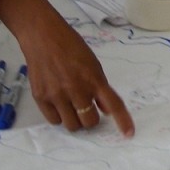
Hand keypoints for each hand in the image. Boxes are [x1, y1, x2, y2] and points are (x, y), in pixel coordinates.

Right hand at [19, 11, 134, 135]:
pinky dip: (59, 116)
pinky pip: (54, 121)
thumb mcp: (92, 63)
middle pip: (89, 121)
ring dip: (75, 119)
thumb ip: (99, 87)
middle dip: (90, 118)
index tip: (129, 134)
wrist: (43, 36)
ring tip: (71, 105)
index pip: (113, 104)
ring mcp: (57, 95)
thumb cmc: (71, 46)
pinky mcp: (41, 98)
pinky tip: (58, 104)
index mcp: (94, 78)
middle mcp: (77, 89)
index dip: (123, 121)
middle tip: (86, 108)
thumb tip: (105, 110)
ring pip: (72, 125)